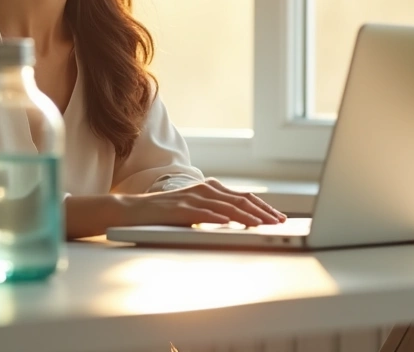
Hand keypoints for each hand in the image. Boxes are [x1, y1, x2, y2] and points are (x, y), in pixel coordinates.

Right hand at [118, 178, 287, 226]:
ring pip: (228, 205)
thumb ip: (215, 212)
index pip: (243, 196)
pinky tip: (234, 224)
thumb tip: (240, 223)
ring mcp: (194, 197)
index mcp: (210, 188)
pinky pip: (206, 213)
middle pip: (241, 199)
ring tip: (265, 225)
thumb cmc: (166, 214)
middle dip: (263, 211)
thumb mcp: (195, 210)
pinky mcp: (182, 208)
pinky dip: (223, 218)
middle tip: (280, 222)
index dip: (263, 206)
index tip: (279, 217)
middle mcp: (205, 189)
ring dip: (249, 216)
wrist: (134, 210)